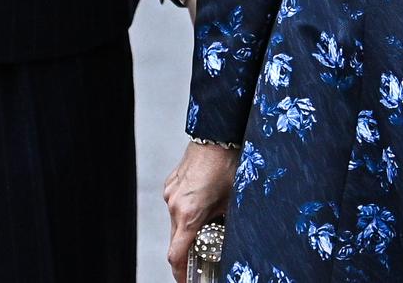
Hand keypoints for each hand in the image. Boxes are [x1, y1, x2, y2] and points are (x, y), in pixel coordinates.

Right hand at [163, 141, 235, 281]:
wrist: (216, 134)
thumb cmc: (227, 165)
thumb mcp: (232, 201)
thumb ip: (226, 223)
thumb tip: (229, 238)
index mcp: (189, 215)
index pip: (177, 255)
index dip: (181, 273)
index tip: (188, 280)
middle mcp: (175, 206)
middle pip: (176, 240)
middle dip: (188, 250)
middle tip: (204, 254)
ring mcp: (170, 194)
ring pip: (176, 221)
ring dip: (189, 227)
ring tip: (209, 220)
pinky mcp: (171, 183)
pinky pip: (176, 204)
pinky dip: (186, 210)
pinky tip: (204, 200)